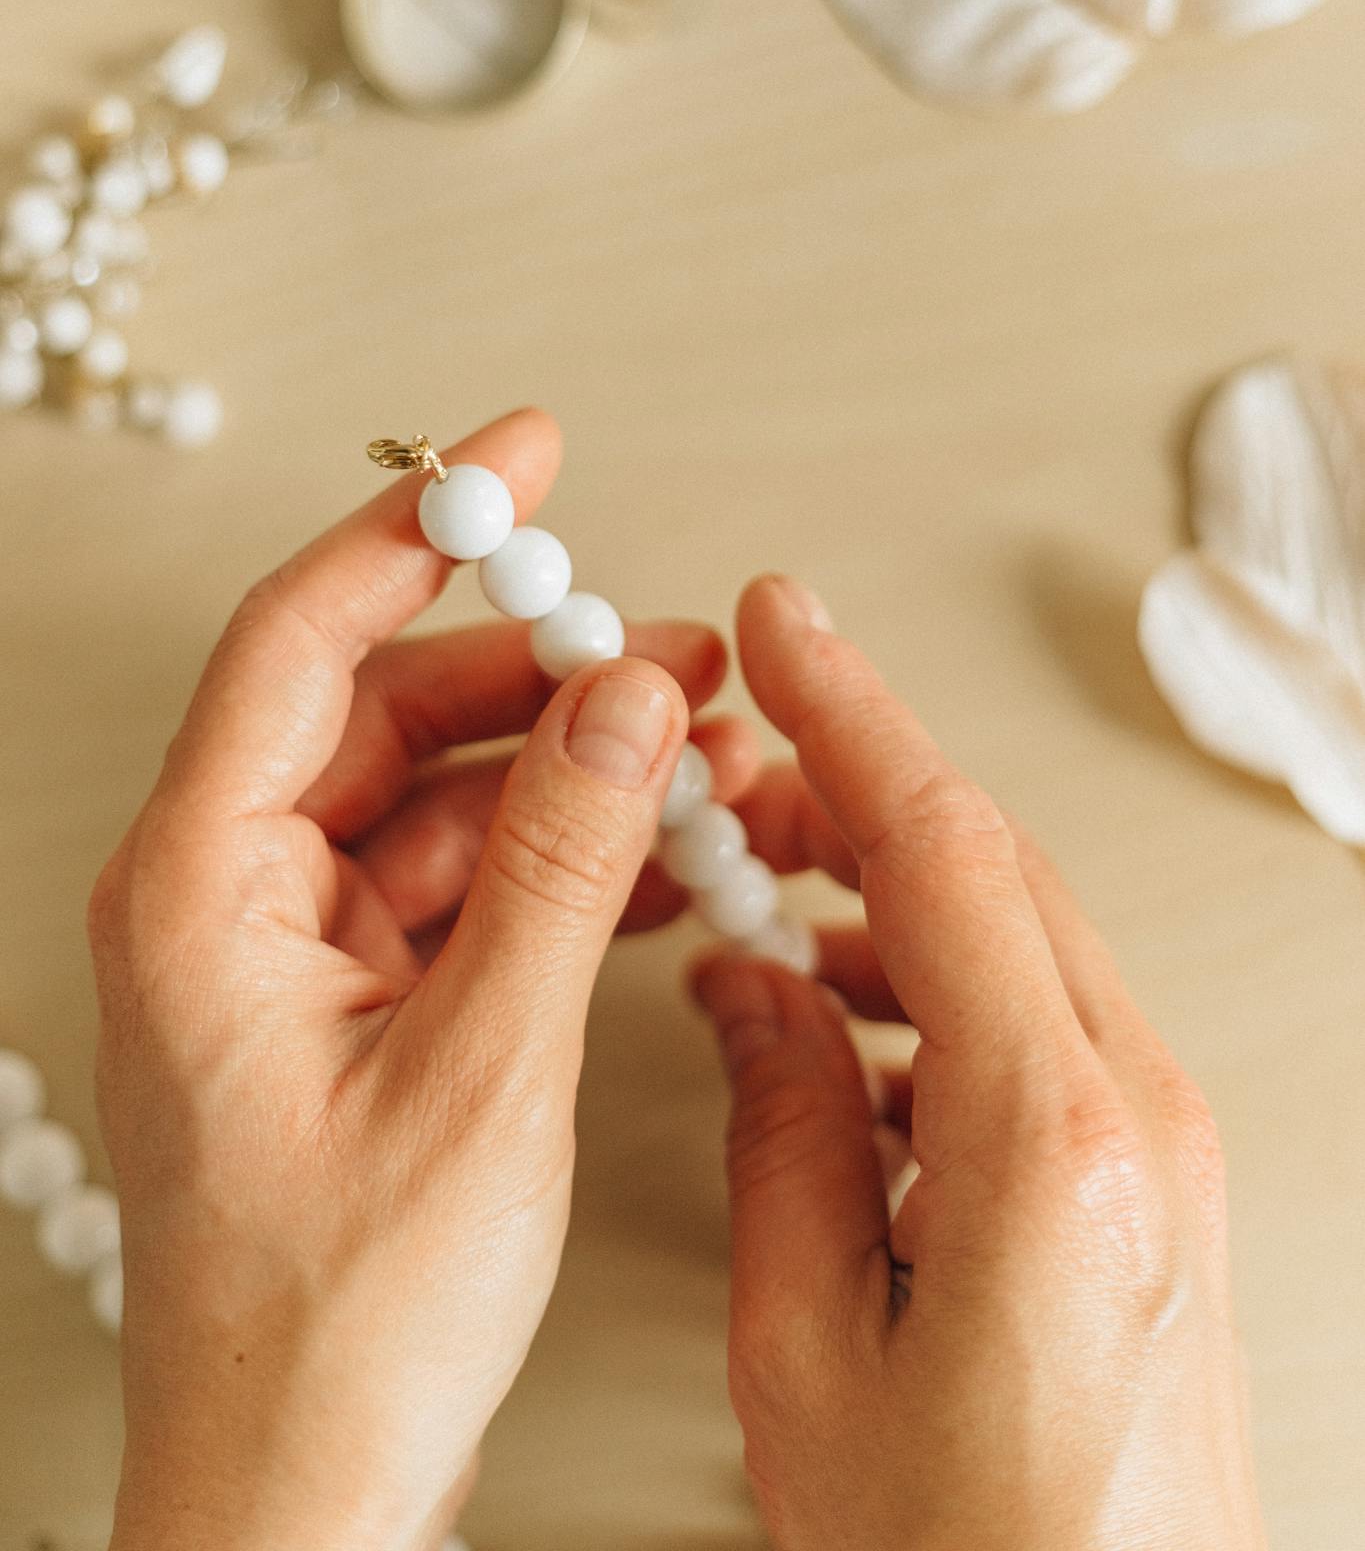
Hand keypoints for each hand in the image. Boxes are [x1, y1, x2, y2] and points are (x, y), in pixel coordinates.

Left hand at [90, 408, 758, 1550]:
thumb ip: (563, 866)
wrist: (303, 1494)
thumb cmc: (341, 1324)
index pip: (303, 643)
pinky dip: (560, 862)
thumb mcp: (482, 1069)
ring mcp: (291, 952)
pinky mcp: (352, 1002)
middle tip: (672, 656)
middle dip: (540, 672)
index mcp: (202, 889)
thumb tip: (629, 700)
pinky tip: (662, 856)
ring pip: (442, 797)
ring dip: (570, 773)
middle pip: (390, 712)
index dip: (418, 532)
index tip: (518, 460)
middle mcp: (230, 899)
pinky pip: (462, 883)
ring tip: (702, 759)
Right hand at [694, 575, 1266, 1550]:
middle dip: (853, 800)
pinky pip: (1043, 1022)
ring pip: (1019, 938)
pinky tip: (847, 1030)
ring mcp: (1166, 1152)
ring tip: (767, 906)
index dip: (849, 715)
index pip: (944, 854)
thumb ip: (779, 1140)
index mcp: (1052, 1150)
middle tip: (736, 788)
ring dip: (890, 897)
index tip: (785, 627)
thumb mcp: (809, 1361)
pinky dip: (937, 988)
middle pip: (992, 874)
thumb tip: (756, 994)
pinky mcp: (1159, 1186)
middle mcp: (1139, 1125)